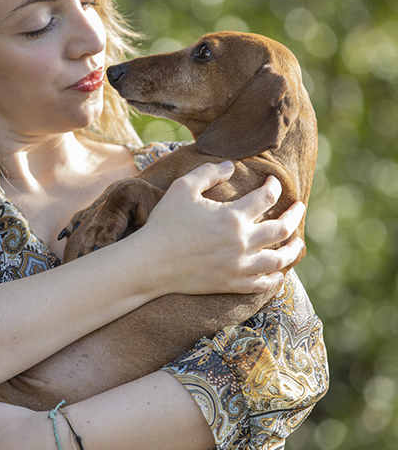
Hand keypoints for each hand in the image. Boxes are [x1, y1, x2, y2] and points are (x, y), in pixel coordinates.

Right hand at [136, 162, 304, 296]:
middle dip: (294, 215)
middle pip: (282, 229)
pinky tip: (278, 272)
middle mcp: (241, 242)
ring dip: (292, 249)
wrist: (151, 263)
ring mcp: (239, 266)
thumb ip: (209, 172)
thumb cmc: (165, 223)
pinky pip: (263, 284)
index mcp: (232, 216)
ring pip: (279, 259)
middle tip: (298, 207)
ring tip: (297, 242)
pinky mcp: (231, 284)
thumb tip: (231, 165)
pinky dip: (275, 277)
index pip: (266, 198)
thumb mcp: (183, 188)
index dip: (274, 186)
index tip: (273, 182)